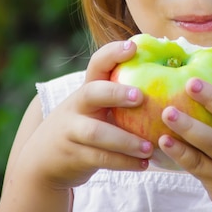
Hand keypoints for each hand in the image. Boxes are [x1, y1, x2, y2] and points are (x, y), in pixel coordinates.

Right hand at [14, 40, 153, 190]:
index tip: (132, 46)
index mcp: (87, 89)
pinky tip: (144, 164)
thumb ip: (119, 95)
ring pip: (96, 132)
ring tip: (149, 147)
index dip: (112, 53)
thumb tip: (167, 74)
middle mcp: (76, 106)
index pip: (96, 64)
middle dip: (115, 93)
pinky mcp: (73, 156)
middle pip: (91, 93)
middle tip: (141, 97)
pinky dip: (123, 162)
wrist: (44, 160)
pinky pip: (99, 159)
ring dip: (125, 140)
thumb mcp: (96, 107)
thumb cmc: (86, 125)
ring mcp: (71, 131)